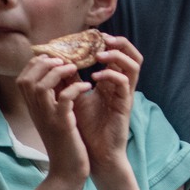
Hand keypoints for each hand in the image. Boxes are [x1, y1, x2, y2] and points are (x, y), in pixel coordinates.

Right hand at [17, 54, 91, 184]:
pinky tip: (87, 86)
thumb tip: (59, 76)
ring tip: (74, 68)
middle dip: (44, 64)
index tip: (54, 58)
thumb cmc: (65, 144)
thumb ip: (52, 99)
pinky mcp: (62, 125)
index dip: (37, 63)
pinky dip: (75, 88)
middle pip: (26, 79)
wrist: (68, 172)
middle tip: (63, 60)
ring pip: (41, 86)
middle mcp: (35, 112)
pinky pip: (64, 99)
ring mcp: (47, 118)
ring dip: (58, 73)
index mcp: (33, 109)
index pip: (23, 78)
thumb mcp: (54, 118)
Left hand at [74, 35, 142, 177]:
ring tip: (99, 54)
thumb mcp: (72, 97)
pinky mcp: (125, 105)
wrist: (92, 154)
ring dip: (117, 55)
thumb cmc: (84, 128)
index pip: (116, 54)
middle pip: (132, 54)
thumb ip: (68, 79)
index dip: (106, 42)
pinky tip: (95, 77)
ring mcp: (125, 95)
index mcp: (110, 82)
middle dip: (119, 42)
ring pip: (134, 64)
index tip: (89, 35)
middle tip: (102, 38)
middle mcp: (120, 86)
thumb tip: (56, 59)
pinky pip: (125, 83)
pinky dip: (111, 75)